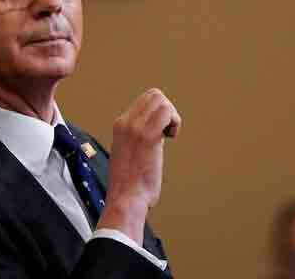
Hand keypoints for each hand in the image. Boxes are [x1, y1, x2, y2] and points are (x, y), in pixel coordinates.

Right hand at [98, 88, 180, 244]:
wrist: (126, 198)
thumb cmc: (131, 184)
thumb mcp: (129, 153)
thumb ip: (140, 138)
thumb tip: (160, 132)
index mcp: (120, 125)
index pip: (145, 100)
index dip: (159, 113)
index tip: (161, 132)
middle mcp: (126, 123)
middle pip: (154, 95)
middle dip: (167, 110)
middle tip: (168, 132)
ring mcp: (135, 128)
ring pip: (161, 100)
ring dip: (172, 116)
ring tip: (169, 135)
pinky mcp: (148, 137)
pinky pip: (167, 113)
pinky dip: (175, 122)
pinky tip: (171, 137)